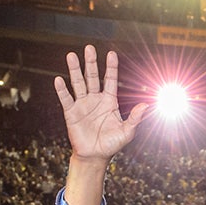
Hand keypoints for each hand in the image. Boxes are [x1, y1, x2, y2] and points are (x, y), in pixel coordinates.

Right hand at [53, 46, 147, 163]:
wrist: (95, 156)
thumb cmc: (112, 144)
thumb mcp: (127, 132)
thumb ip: (135, 118)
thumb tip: (146, 105)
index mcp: (109, 101)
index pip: (110, 80)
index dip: (111, 67)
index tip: (111, 53)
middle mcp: (95, 99)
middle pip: (92, 77)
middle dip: (91, 63)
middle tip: (89, 47)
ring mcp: (82, 105)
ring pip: (78, 83)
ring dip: (75, 70)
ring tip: (71, 55)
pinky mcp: (71, 113)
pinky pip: (66, 99)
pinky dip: (62, 90)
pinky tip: (59, 79)